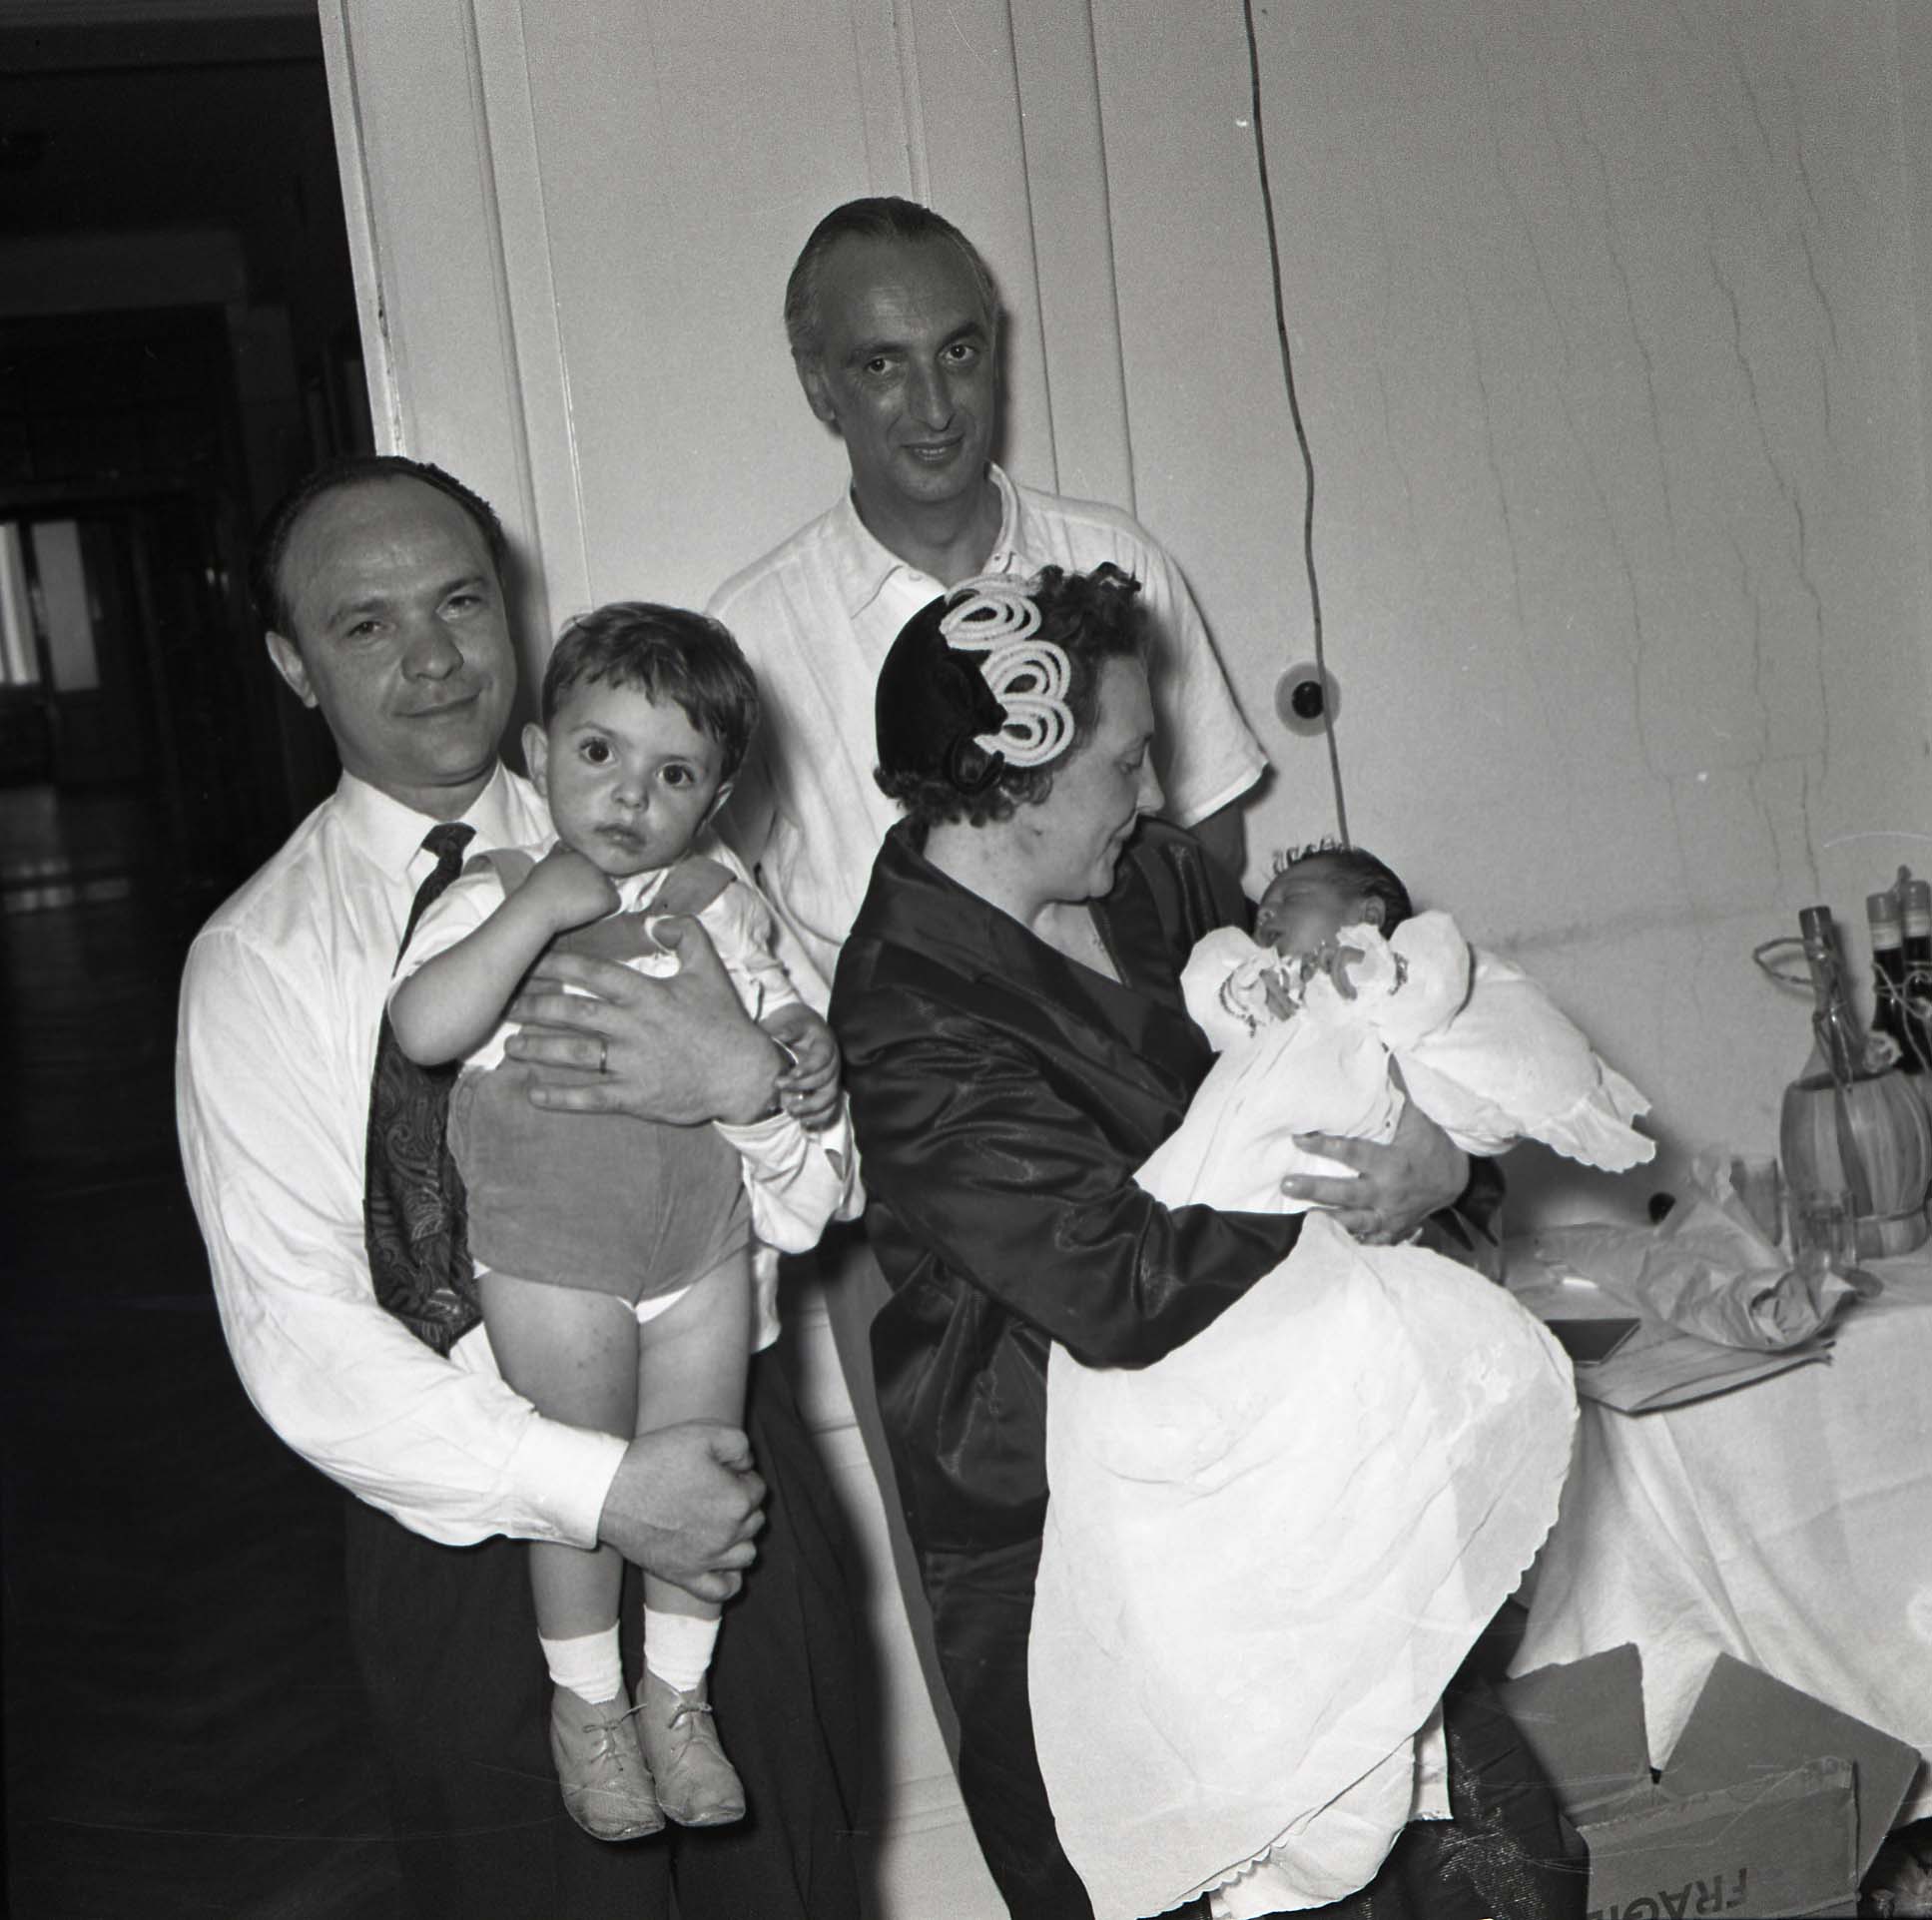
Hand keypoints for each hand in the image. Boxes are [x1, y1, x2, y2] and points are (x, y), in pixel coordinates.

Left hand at [504, 915, 781, 1122]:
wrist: (744, 1075)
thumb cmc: (725, 1022)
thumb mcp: (710, 970)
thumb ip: (687, 936)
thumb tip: (657, 921)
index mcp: (648, 995)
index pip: (593, 975)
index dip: (557, 967)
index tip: (529, 963)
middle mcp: (633, 1028)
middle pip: (573, 1014)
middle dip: (535, 1007)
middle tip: (505, 1005)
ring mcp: (631, 1064)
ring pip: (573, 1054)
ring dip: (538, 1049)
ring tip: (511, 1046)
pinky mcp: (634, 1097)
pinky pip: (589, 1097)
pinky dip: (560, 1096)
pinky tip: (533, 1092)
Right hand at [523, 842, 619, 930]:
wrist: (539, 906)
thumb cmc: (538, 887)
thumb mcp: (546, 862)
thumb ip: (558, 853)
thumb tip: (562, 843)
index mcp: (582, 853)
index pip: (594, 863)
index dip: (586, 876)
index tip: (575, 885)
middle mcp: (595, 862)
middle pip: (604, 875)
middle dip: (596, 885)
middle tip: (579, 896)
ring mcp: (602, 878)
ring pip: (611, 888)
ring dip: (601, 896)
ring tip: (583, 904)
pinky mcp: (606, 895)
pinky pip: (615, 903)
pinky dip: (607, 909)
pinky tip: (591, 912)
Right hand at [598, 1421, 764, 1603]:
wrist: (611, 1490)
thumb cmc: (656, 1459)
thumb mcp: (704, 1432)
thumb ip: (740, 1444)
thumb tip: (747, 1465)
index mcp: (737, 1501)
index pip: (757, 1488)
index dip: (740, 1476)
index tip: (718, 1470)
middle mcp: (728, 1535)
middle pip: (754, 1520)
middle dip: (741, 1504)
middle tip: (712, 1491)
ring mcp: (707, 1559)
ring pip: (746, 1554)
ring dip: (739, 1538)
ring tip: (718, 1523)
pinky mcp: (685, 1575)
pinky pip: (723, 1589)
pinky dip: (729, 1579)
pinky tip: (721, 1562)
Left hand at [763, 1002, 842, 1130]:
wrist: (801, 1030)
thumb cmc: (793, 1025)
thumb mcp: (790, 1020)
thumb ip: (785, 1028)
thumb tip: (776, 1036)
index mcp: (825, 1044)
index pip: (822, 1058)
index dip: (808, 1068)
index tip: (791, 1074)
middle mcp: (832, 1064)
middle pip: (825, 1080)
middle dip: (801, 1087)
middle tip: (778, 1086)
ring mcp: (831, 1080)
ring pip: (829, 1099)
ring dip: (811, 1108)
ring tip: (790, 1110)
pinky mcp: (826, 1093)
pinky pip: (829, 1111)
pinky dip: (818, 1120)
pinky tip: (802, 1124)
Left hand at [1282, 1066, 1467, 1243]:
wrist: (1458, 1181)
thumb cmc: (1432, 1144)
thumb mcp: (1418, 1118)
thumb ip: (1397, 1091)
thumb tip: (1385, 1054)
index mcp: (1392, 1162)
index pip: (1353, 1153)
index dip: (1325, 1145)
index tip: (1297, 1136)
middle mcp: (1389, 1192)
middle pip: (1347, 1193)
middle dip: (1315, 1189)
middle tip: (1286, 1183)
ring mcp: (1390, 1216)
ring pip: (1353, 1222)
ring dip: (1325, 1220)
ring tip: (1299, 1217)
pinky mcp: (1391, 1231)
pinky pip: (1368, 1241)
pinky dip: (1349, 1243)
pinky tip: (1323, 1243)